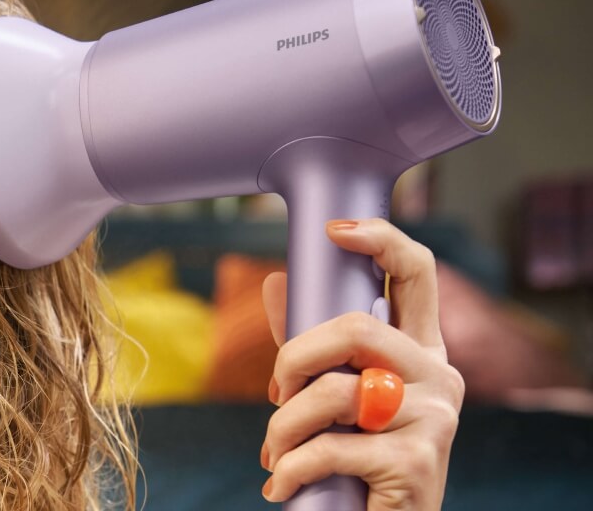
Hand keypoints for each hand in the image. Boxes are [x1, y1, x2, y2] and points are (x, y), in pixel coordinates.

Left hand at [259, 218, 464, 509]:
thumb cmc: (356, 460)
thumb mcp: (335, 397)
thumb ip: (309, 346)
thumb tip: (275, 281)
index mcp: (422, 352)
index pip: (417, 275)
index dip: (382, 240)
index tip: (335, 231)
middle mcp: (439, 376)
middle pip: (356, 326)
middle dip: (294, 358)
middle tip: (275, 394)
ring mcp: (434, 419)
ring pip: (334, 391)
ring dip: (284, 426)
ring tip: (275, 452)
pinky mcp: (417, 462)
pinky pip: (329, 448)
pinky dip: (290, 468)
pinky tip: (282, 485)